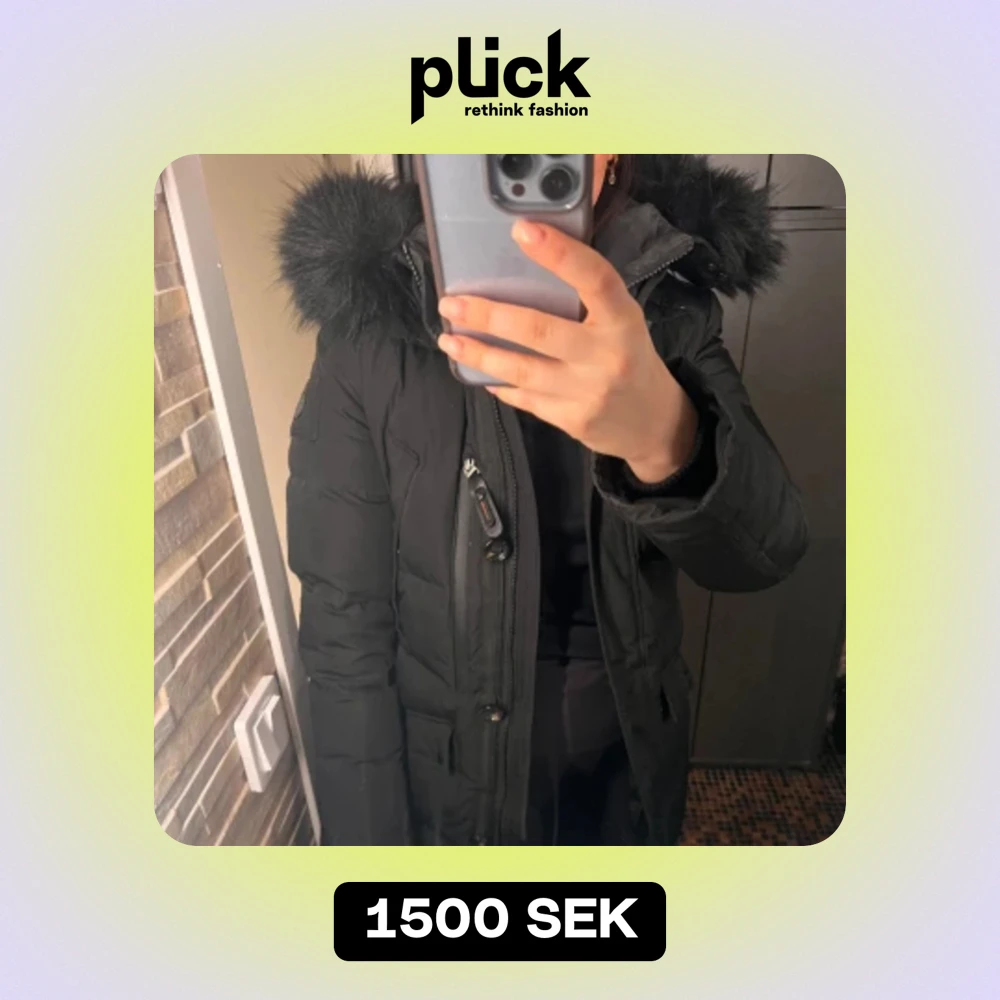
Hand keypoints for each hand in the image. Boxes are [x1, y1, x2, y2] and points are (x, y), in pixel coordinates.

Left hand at [436, 219, 699, 483]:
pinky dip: (499, 383)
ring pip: (522, 369)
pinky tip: (479, 372)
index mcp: (623, 319)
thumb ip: (586, 300)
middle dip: (488, 315)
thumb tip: (526, 266)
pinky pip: (525, 398)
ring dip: (479, 354)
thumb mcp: (622, 322)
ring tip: (450, 341)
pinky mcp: (572, 420)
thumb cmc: (628, 357)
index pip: (594, 279)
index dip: (559, 253)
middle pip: (539, 329)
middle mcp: (607, 355)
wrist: (654, 423)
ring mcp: (588, 392)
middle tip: (452, 304)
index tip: (522, 230)